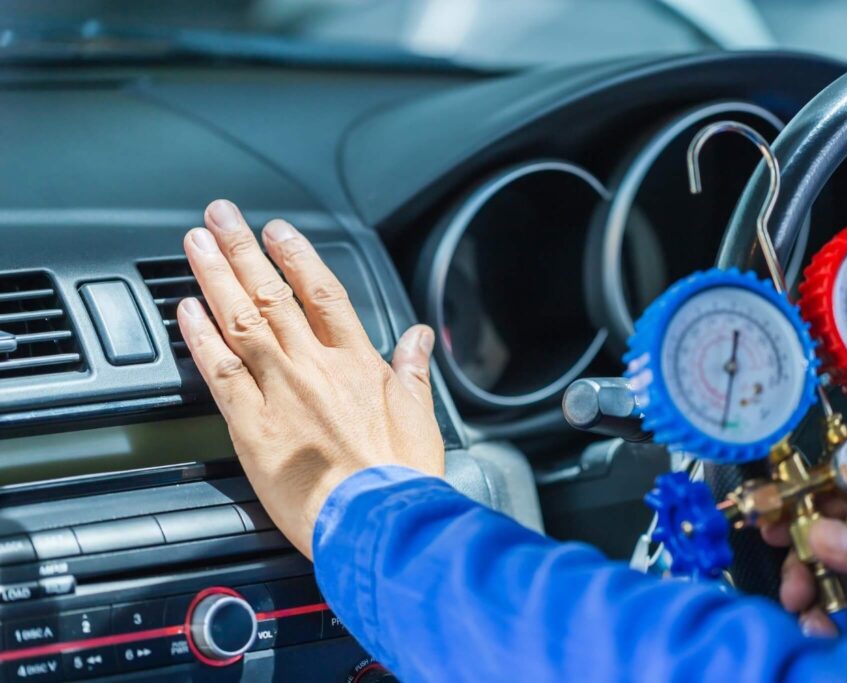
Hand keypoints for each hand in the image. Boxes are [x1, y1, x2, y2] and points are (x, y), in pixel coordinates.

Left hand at [177, 199, 444, 557]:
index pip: (323, 294)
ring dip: (215, 278)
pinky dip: (200, 337)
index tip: (279, 232)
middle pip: (272, 295)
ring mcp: (280, 392)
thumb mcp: (422, 416)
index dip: (298, 257)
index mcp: (357, 362)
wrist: (377, 523)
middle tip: (220, 217)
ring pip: (241, 321)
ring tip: (195, 245)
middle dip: (243, 250)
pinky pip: (220, 371)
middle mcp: (314, 367)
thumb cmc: (399, 477)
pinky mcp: (252, 427)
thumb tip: (419, 335)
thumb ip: (413, 369)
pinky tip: (185, 310)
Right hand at [762, 484, 846, 634]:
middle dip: (807, 552)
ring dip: (808, 587)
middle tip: (790, 571)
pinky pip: (838, 610)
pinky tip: (818, 629)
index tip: (783, 512)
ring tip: (800, 605)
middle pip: (837, 533)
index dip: (821, 499)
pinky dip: (821, 619)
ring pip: (831, 572)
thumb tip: (822, 533)